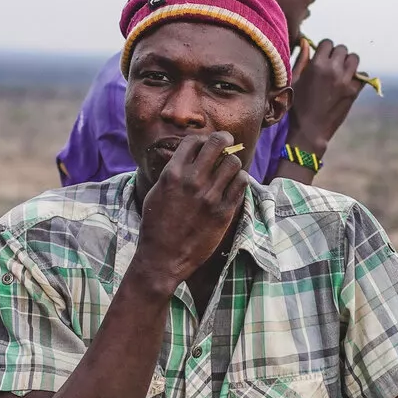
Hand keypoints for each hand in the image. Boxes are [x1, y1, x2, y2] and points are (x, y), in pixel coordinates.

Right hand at [130, 131, 247, 288]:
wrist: (162, 258)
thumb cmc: (156, 226)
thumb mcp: (156, 193)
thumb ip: (173, 173)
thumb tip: (189, 157)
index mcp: (173, 174)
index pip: (194, 141)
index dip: (202, 139)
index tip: (206, 144)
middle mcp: (192, 181)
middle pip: (217, 143)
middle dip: (224, 139)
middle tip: (227, 142)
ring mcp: (210, 196)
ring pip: (234, 162)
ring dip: (232, 162)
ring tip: (230, 169)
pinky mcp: (224, 212)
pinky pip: (241, 183)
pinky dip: (240, 180)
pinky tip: (234, 184)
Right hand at [289, 39, 368, 151]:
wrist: (310, 130)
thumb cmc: (297, 105)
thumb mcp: (295, 80)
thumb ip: (302, 59)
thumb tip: (306, 41)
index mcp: (317, 65)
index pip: (327, 43)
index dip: (324, 48)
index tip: (321, 56)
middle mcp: (333, 70)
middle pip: (342, 49)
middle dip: (336, 54)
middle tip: (331, 64)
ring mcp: (346, 81)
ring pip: (354, 59)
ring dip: (348, 62)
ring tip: (341, 71)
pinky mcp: (354, 92)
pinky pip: (363, 76)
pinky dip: (357, 77)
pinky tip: (348, 82)